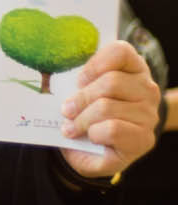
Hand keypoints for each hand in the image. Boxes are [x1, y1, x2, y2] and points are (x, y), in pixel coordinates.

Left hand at [59, 39, 159, 179]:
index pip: (121, 52)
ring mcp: (148, 115)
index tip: (79, 80)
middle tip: (66, 110)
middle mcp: (147, 89)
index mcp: (134, 69)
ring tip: (72, 128)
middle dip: (81, 98)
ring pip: (107, 107)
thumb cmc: (91, 117)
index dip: (95, 64)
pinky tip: (91, 137)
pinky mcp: (144, 139)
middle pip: (111, 82)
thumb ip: (77, 82)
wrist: (101, 153)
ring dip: (82, 119)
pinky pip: (112, 129)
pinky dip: (94, 133)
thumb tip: (55, 81)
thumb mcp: (83, 94)